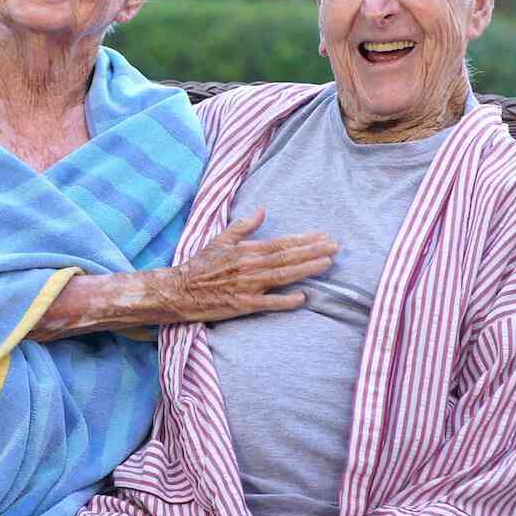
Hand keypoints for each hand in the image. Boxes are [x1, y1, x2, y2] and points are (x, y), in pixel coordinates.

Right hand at [153, 208, 336, 322]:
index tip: (323, 236)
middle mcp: (249, 266)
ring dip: (306, 269)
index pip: (281, 243)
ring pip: (283, 276)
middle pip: (287, 257)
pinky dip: (286, 300)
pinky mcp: (243, 305)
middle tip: (336, 247)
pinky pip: (269, 302)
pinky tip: (303, 297)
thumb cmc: (200, 266)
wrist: (179, 291)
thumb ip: (243, 226)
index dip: (303, 240)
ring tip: (327, 263)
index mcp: (245, 250)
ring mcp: (247, 286)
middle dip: (313, 251)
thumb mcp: (220, 240)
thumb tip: (262, 210)